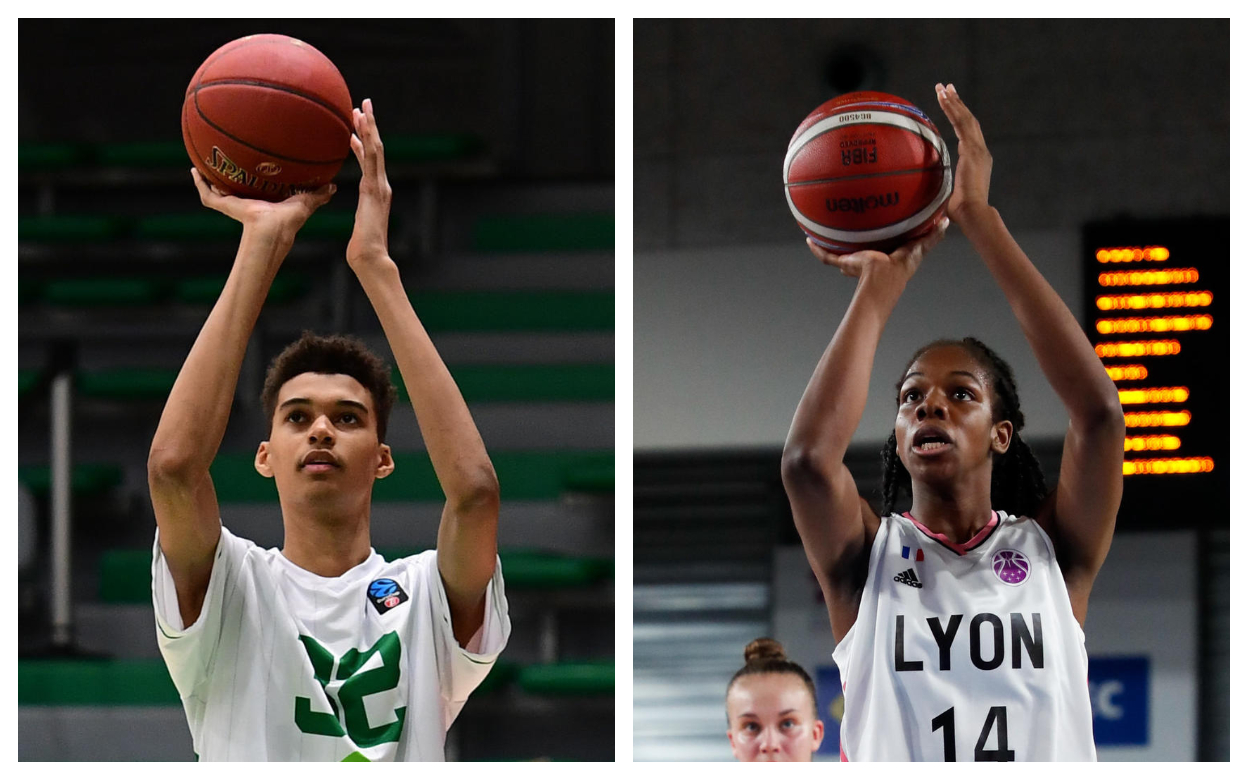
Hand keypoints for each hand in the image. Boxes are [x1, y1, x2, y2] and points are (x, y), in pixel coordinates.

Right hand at [191, 168, 333, 240]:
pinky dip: (199, 182)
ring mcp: (232, 203)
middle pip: (232, 187)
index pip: (255, 187)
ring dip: (208, 177)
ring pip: (216, 189)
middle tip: (222, 157)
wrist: (273, 228)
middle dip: (227, 174)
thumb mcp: (305, 202)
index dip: (251, 176)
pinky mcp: (223, 205)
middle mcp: (246, 201)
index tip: (249, 162)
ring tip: (202, 161)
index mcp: (263, 201)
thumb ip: (318, 195)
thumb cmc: (290, 219)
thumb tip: (333, 186)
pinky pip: (206, 193)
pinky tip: (194, 169)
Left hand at [346, 98, 393, 268]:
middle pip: (377, 148)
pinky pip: (371, 161)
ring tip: (362, 107)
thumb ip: (359, 211)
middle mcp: (382, 185)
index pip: (371, 159)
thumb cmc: (362, 247)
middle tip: (363, 103)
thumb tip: (349, 210)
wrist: (371, 256)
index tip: (357, 123)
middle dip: (370, 125)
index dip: (365, 139)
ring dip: (369, 127)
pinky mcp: (374, 189)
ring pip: (376, 149)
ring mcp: (380, 186)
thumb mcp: (359, 222)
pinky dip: (367, 143)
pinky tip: (359, 130)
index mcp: (377, 191)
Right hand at [806, 218, 948, 284]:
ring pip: (840, 252)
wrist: (881, 281)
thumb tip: (945, 222)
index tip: (876, 225)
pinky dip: (817, 249)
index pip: (880, 245)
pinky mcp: (844, 263)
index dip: (879, 238)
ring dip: (831, 243)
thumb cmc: (901, 269)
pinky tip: (809, 239)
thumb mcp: (918, 248)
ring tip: (824, 228)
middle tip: (849, 224)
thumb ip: (931, 237)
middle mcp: (867, 260)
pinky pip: (826, 256)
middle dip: (853, 241)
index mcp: (884, 257)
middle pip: (858, 249)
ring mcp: (854, 263)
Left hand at [935, 83, 991, 223]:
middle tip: (947, 87)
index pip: (968, 133)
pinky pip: (961, 123)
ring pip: (965, 118)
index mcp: (977, 160)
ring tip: (943, 87)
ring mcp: (978, 149)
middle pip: (968, 120)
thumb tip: (925, 199)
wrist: (973, 213)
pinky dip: (953, 109)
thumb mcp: (949, 196)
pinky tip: (945, 98)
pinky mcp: (972, 150)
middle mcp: (980, 151)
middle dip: (957, 103)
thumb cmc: (960, 212)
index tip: (951, 105)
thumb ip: (942, 190)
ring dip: (953, 101)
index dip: (960, 117)